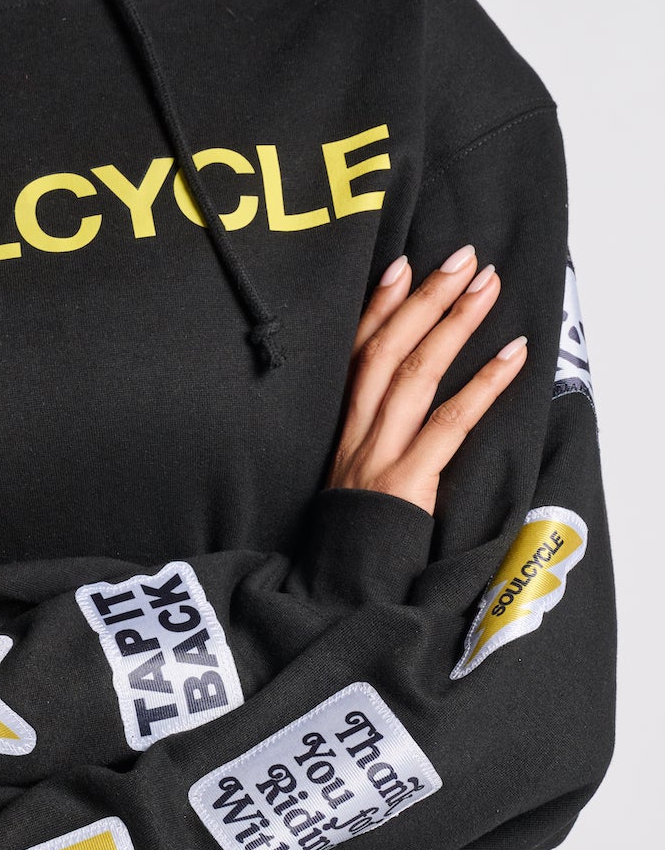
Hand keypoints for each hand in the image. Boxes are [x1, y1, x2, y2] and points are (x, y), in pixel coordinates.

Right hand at [328, 244, 527, 514]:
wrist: (337, 591)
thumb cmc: (353, 539)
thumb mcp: (349, 481)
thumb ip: (368, 441)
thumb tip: (400, 407)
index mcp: (341, 430)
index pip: (356, 354)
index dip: (378, 307)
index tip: (401, 265)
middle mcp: (356, 434)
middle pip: (386, 350)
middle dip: (426, 298)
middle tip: (464, 258)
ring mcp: (378, 455)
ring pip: (414, 375)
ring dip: (455, 324)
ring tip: (488, 287)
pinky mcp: (406, 482)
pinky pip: (449, 424)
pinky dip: (483, 385)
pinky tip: (512, 355)